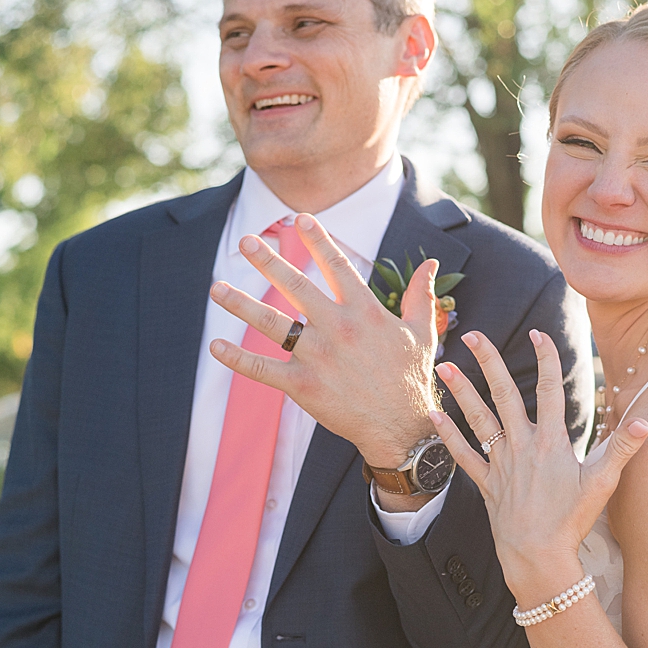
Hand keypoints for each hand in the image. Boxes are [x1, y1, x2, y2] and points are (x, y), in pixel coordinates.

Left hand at [208, 213, 440, 469]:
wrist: (402, 429)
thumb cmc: (411, 379)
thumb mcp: (422, 332)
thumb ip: (421, 295)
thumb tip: (431, 263)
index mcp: (366, 312)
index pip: (338, 266)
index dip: (318, 240)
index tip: (300, 218)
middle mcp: (338, 329)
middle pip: (296, 286)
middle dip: (269, 261)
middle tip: (248, 240)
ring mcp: (318, 357)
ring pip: (272, 323)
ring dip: (241, 304)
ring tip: (217, 287)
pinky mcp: (303, 386)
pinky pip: (263, 369)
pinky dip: (238, 359)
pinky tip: (216, 346)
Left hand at [430, 329, 647, 607]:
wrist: (537, 557)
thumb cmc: (572, 522)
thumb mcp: (602, 484)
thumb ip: (622, 449)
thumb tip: (646, 421)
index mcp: (551, 442)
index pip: (551, 390)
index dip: (546, 359)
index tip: (540, 334)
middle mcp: (522, 446)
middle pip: (504, 394)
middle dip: (489, 361)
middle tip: (472, 335)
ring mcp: (501, 464)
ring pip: (478, 419)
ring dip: (460, 391)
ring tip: (443, 367)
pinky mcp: (487, 483)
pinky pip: (464, 455)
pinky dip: (447, 435)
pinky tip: (433, 415)